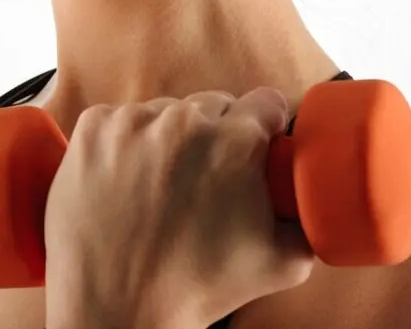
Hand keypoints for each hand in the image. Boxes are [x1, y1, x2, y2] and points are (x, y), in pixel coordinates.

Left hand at [43, 87, 314, 328]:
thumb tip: (318, 200)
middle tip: (206, 178)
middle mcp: (182, 122)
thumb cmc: (194, 290)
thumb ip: (309, 221)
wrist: (113, 310)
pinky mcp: (92, 128)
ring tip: (160, 188)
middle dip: (217, 135)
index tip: (259, 140)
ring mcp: (131, 122)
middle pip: (214, 106)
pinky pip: (120, 119)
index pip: (266, 103)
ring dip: (168, 138)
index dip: (266, 124)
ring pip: (165, 112)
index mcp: (236, 144)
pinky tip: (126, 180)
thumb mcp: (281, 263)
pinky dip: (125, 142)